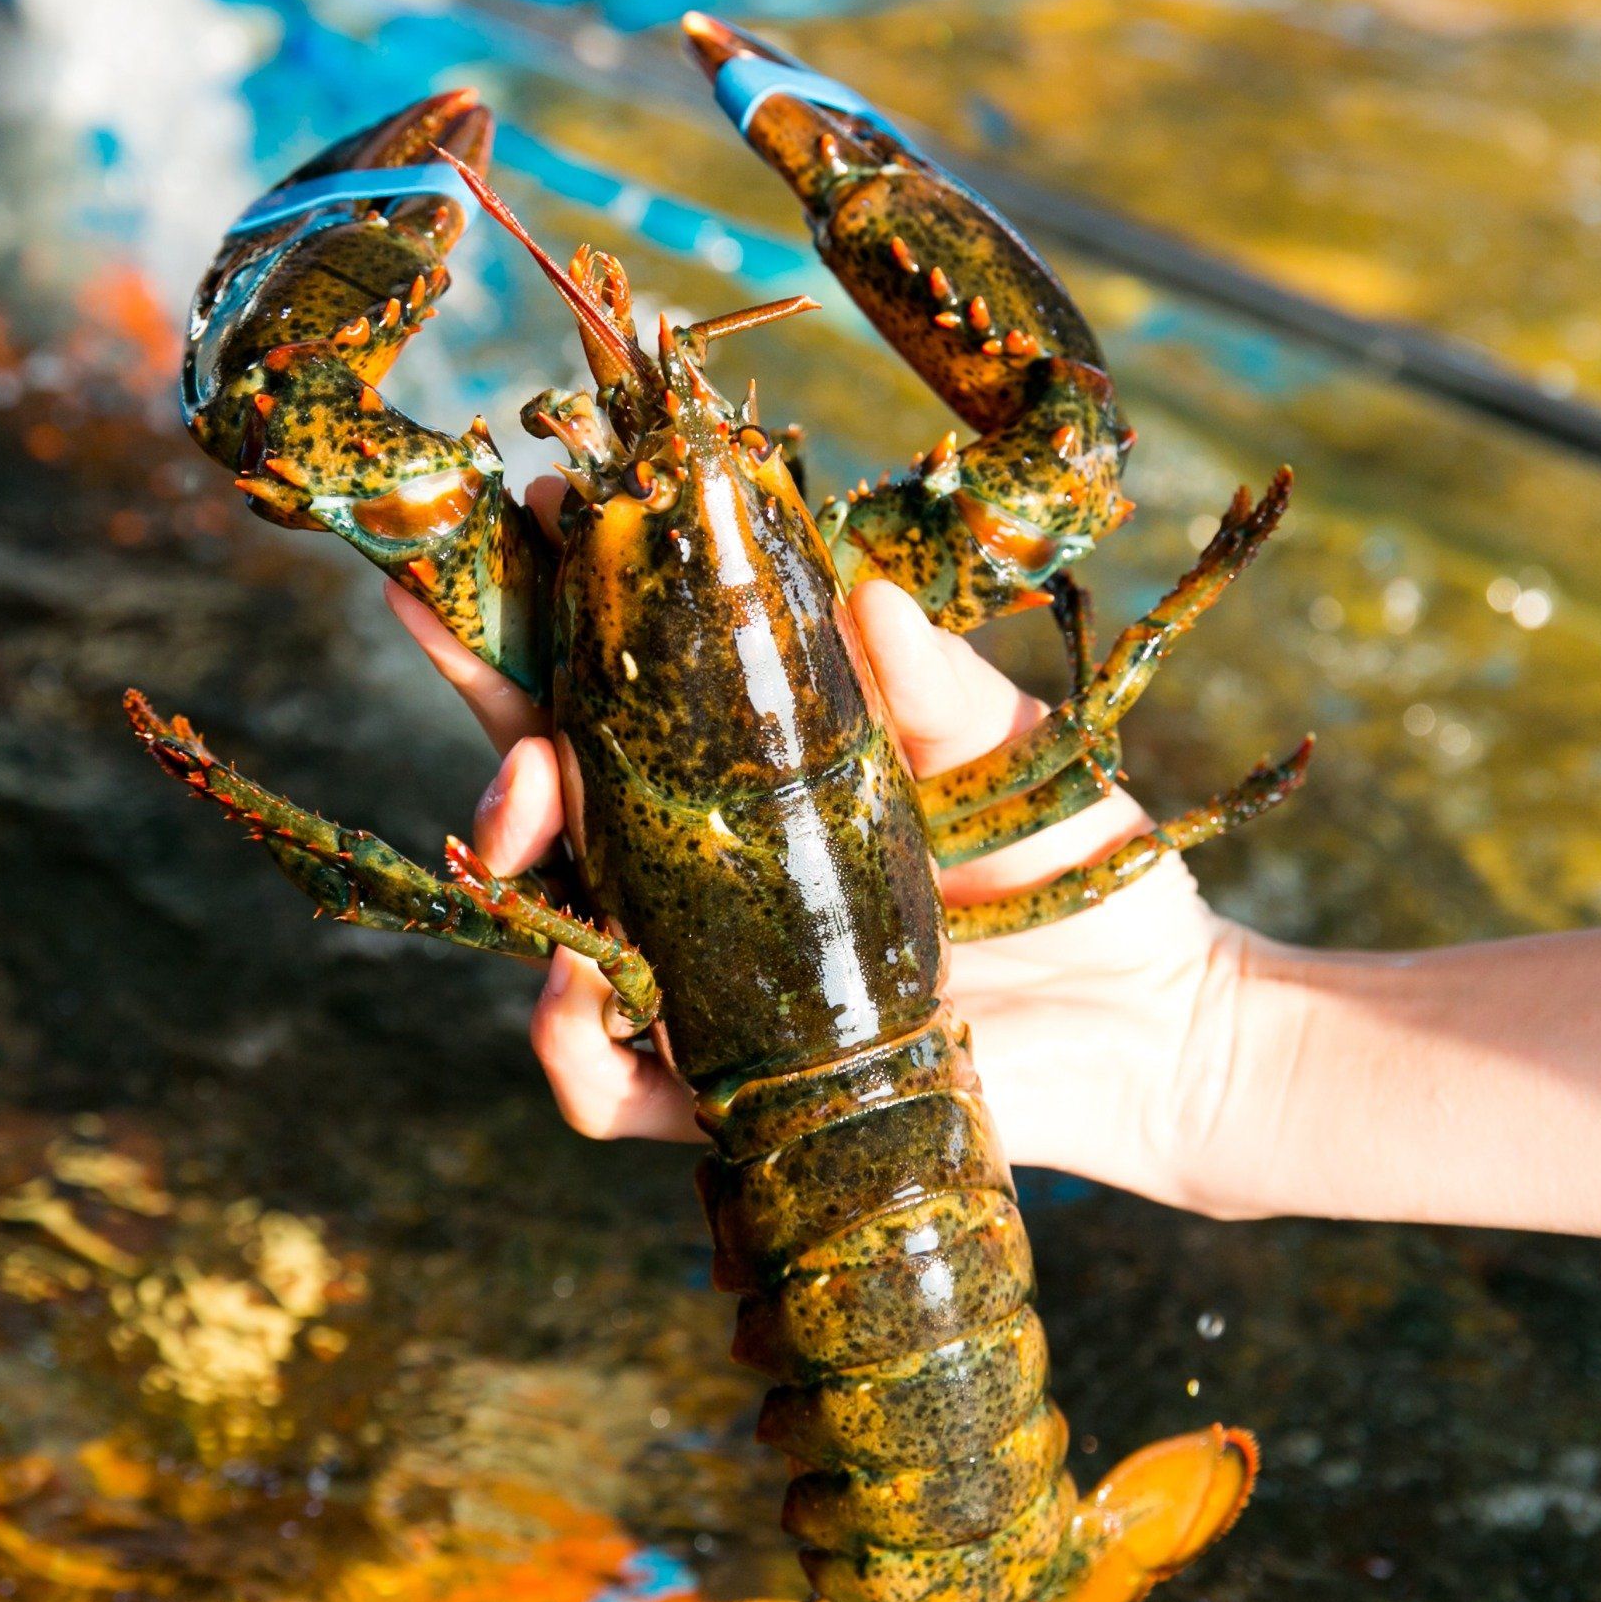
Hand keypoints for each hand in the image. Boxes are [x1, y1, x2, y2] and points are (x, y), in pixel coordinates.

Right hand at [387, 485, 1247, 1210]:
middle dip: (484, 699)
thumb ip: (933, 686)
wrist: (1156, 1024)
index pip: (638, 682)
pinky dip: (569, 1037)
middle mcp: (714, 873)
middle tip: (444, 627)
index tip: (534, 510)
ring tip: (517, 808)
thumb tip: (863, 591)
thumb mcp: (1008, 753)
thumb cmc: (1079, 870)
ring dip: (508, 856)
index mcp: (765, 776)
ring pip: (550, 921)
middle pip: (556, 783)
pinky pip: (606, 1082)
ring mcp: (713, 982)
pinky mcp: (733, 1091)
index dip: (569, 599)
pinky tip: (573, 977)